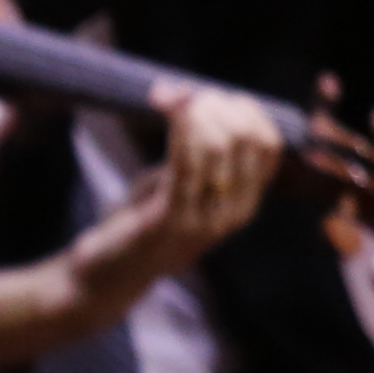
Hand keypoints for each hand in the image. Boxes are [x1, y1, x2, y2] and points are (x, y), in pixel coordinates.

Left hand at [66, 84, 279, 314]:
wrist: (104, 278)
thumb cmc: (139, 225)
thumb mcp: (178, 187)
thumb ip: (196, 155)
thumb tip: (199, 100)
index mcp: (243, 204)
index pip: (269, 144)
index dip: (246, 110)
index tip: (212, 95)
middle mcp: (232, 214)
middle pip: (247, 138)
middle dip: (219, 104)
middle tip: (183, 95)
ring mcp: (203, 220)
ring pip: (218, 145)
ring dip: (194, 111)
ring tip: (166, 98)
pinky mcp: (169, 220)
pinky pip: (184, 162)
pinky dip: (178, 126)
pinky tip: (165, 104)